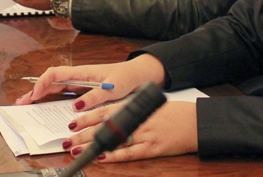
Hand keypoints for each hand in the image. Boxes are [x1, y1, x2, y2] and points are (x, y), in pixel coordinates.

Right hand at [16, 54, 165, 106]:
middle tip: (21, 103)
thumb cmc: (126, 78)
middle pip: (51, 81)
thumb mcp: (113, 88)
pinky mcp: (84, 89)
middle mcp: (78, 76)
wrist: (138, 76)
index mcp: (82, 72)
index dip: (42, 84)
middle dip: (35, 90)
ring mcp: (80, 83)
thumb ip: (95, 96)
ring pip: (55, 87)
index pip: (55, 74)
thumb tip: (76, 105)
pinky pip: (64, 93)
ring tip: (28, 104)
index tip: (35, 96)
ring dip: (41, 94)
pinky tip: (46, 105)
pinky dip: (52, 98)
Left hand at [65, 100, 197, 162]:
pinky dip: (114, 155)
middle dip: (84, 133)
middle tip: (67, 139)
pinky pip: (130, 153)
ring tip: (76, 149)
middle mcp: (137, 119)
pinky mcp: (153, 147)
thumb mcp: (149, 106)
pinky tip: (101, 157)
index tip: (72, 121)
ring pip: (113, 139)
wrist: (195, 121)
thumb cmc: (173, 113)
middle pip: (105, 126)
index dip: (87, 117)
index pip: (106, 111)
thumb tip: (108, 117)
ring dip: (93, 144)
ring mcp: (145, 133)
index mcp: (136, 107)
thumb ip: (130, 110)